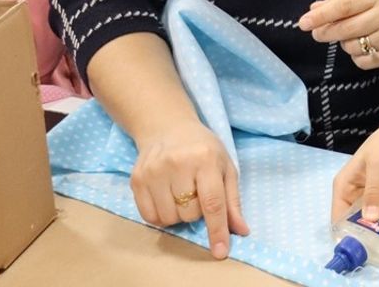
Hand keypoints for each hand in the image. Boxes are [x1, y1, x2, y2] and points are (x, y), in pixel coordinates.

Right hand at [130, 121, 249, 258]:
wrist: (168, 127)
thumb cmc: (203, 149)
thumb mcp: (225, 167)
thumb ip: (232, 201)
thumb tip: (241, 231)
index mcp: (205, 159)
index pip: (213, 203)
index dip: (217, 230)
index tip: (220, 252)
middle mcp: (177, 164)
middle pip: (189, 214)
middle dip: (196, 212)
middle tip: (196, 192)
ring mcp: (154, 171)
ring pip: (169, 219)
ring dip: (178, 215)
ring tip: (180, 193)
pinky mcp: (137, 179)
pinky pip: (150, 217)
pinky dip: (160, 216)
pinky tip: (165, 197)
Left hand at [299, 0, 378, 69]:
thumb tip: (313, 10)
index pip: (344, 6)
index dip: (321, 16)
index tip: (303, 23)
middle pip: (346, 29)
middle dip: (325, 32)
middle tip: (316, 33)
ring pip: (352, 47)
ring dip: (344, 43)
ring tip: (352, 34)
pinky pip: (362, 62)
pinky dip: (356, 55)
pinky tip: (363, 44)